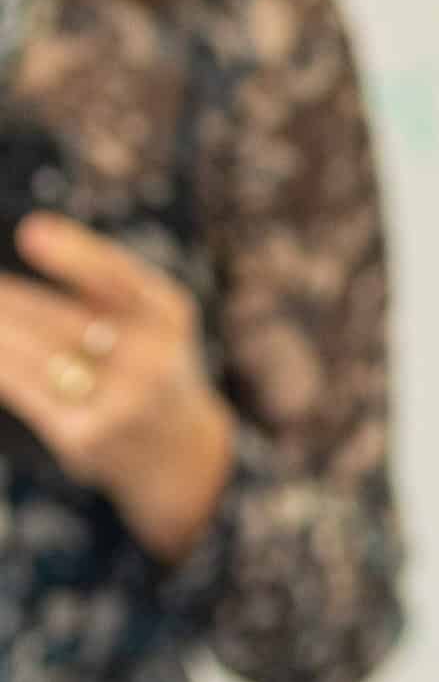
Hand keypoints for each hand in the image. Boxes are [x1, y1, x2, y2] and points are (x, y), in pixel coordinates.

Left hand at [0, 215, 229, 559]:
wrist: (179, 450)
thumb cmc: (147, 358)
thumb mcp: (149, 309)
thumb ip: (100, 271)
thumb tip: (32, 232)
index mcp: (168, 317)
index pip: (120, 279)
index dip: (74, 255)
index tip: (30, 233)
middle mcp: (152, 363)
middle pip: (57, 320)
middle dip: (7, 298)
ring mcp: (119, 404)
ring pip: (33, 355)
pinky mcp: (85, 435)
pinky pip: (23, 388)